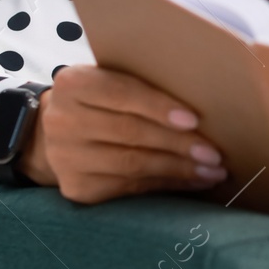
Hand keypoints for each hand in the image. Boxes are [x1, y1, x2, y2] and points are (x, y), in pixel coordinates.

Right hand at [17, 64, 228, 203]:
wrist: (54, 133)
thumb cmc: (100, 102)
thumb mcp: (109, 80)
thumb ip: (141, 85)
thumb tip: (200, 104)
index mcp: (73, 84)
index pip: (121, 93)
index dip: (158, 107)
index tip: (193, 120)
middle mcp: (62, 121)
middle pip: (130, 133)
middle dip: (178, 144)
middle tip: (214, 153)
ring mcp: (66, 158)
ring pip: (132, 165)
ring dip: (178, 169)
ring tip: (212, 171)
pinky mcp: (76, 187)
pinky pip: (129, 188)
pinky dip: (165, 186)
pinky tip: (192, 182)